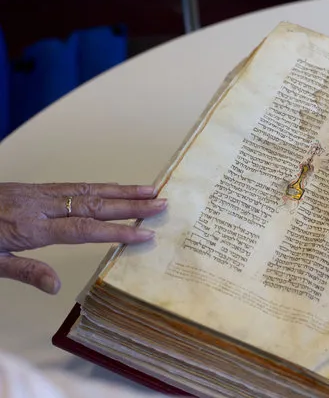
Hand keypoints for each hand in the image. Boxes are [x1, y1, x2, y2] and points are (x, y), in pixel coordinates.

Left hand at [0, 182, 166, 294]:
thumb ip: (25, 271)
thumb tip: (56, 287)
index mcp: (31, 227)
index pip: (84, 230)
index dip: (117, 231)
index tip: (145, 233)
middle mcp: (41, 206)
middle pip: (94, 204)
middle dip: (131, 204)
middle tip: (161, 202)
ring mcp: (40, 194)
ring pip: (88, 190)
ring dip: (122, 190)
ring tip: (150, 189)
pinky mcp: (37, 188)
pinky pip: (76, 184)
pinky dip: (101, 185)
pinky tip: (115, 188)